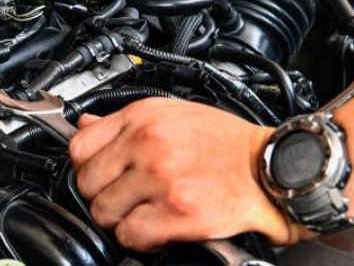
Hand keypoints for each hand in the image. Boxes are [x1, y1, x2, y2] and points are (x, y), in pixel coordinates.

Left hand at [69, 98, 303, 251]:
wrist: (274, 168)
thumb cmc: (228, 143)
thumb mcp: (173, 113)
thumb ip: (126, 122)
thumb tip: (84, 124)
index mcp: (143, 118)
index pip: (79, 146)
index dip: (84, 166)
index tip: (97, 175)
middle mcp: (148, 144)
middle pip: (86, 182)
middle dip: (101, 195)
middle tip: (122, 198)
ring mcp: (161, 178)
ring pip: (104, 212)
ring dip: (119, 219)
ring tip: (142, 212)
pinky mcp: (178, 211)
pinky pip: (130, 234)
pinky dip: (140, 238)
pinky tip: (157, 227)